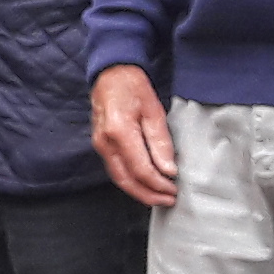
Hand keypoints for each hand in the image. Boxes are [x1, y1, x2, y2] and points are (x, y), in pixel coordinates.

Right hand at [92, 65, 178, 208]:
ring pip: (118, 178)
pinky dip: (130, 181)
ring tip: (159, 196)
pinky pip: (115, 169)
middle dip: (148, 194)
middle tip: (168, 200)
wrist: (111, 73)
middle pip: (126, 180)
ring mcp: (99, 144)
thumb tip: (168, 169)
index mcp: (119, 132)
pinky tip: (144, 183)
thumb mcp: (154, 111)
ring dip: (139, 191)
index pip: (141, 169)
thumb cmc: (133, 87)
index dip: (158, 183)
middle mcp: (105, 142)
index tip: (174, 189)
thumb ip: (160, 142)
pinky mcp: (100, 145)